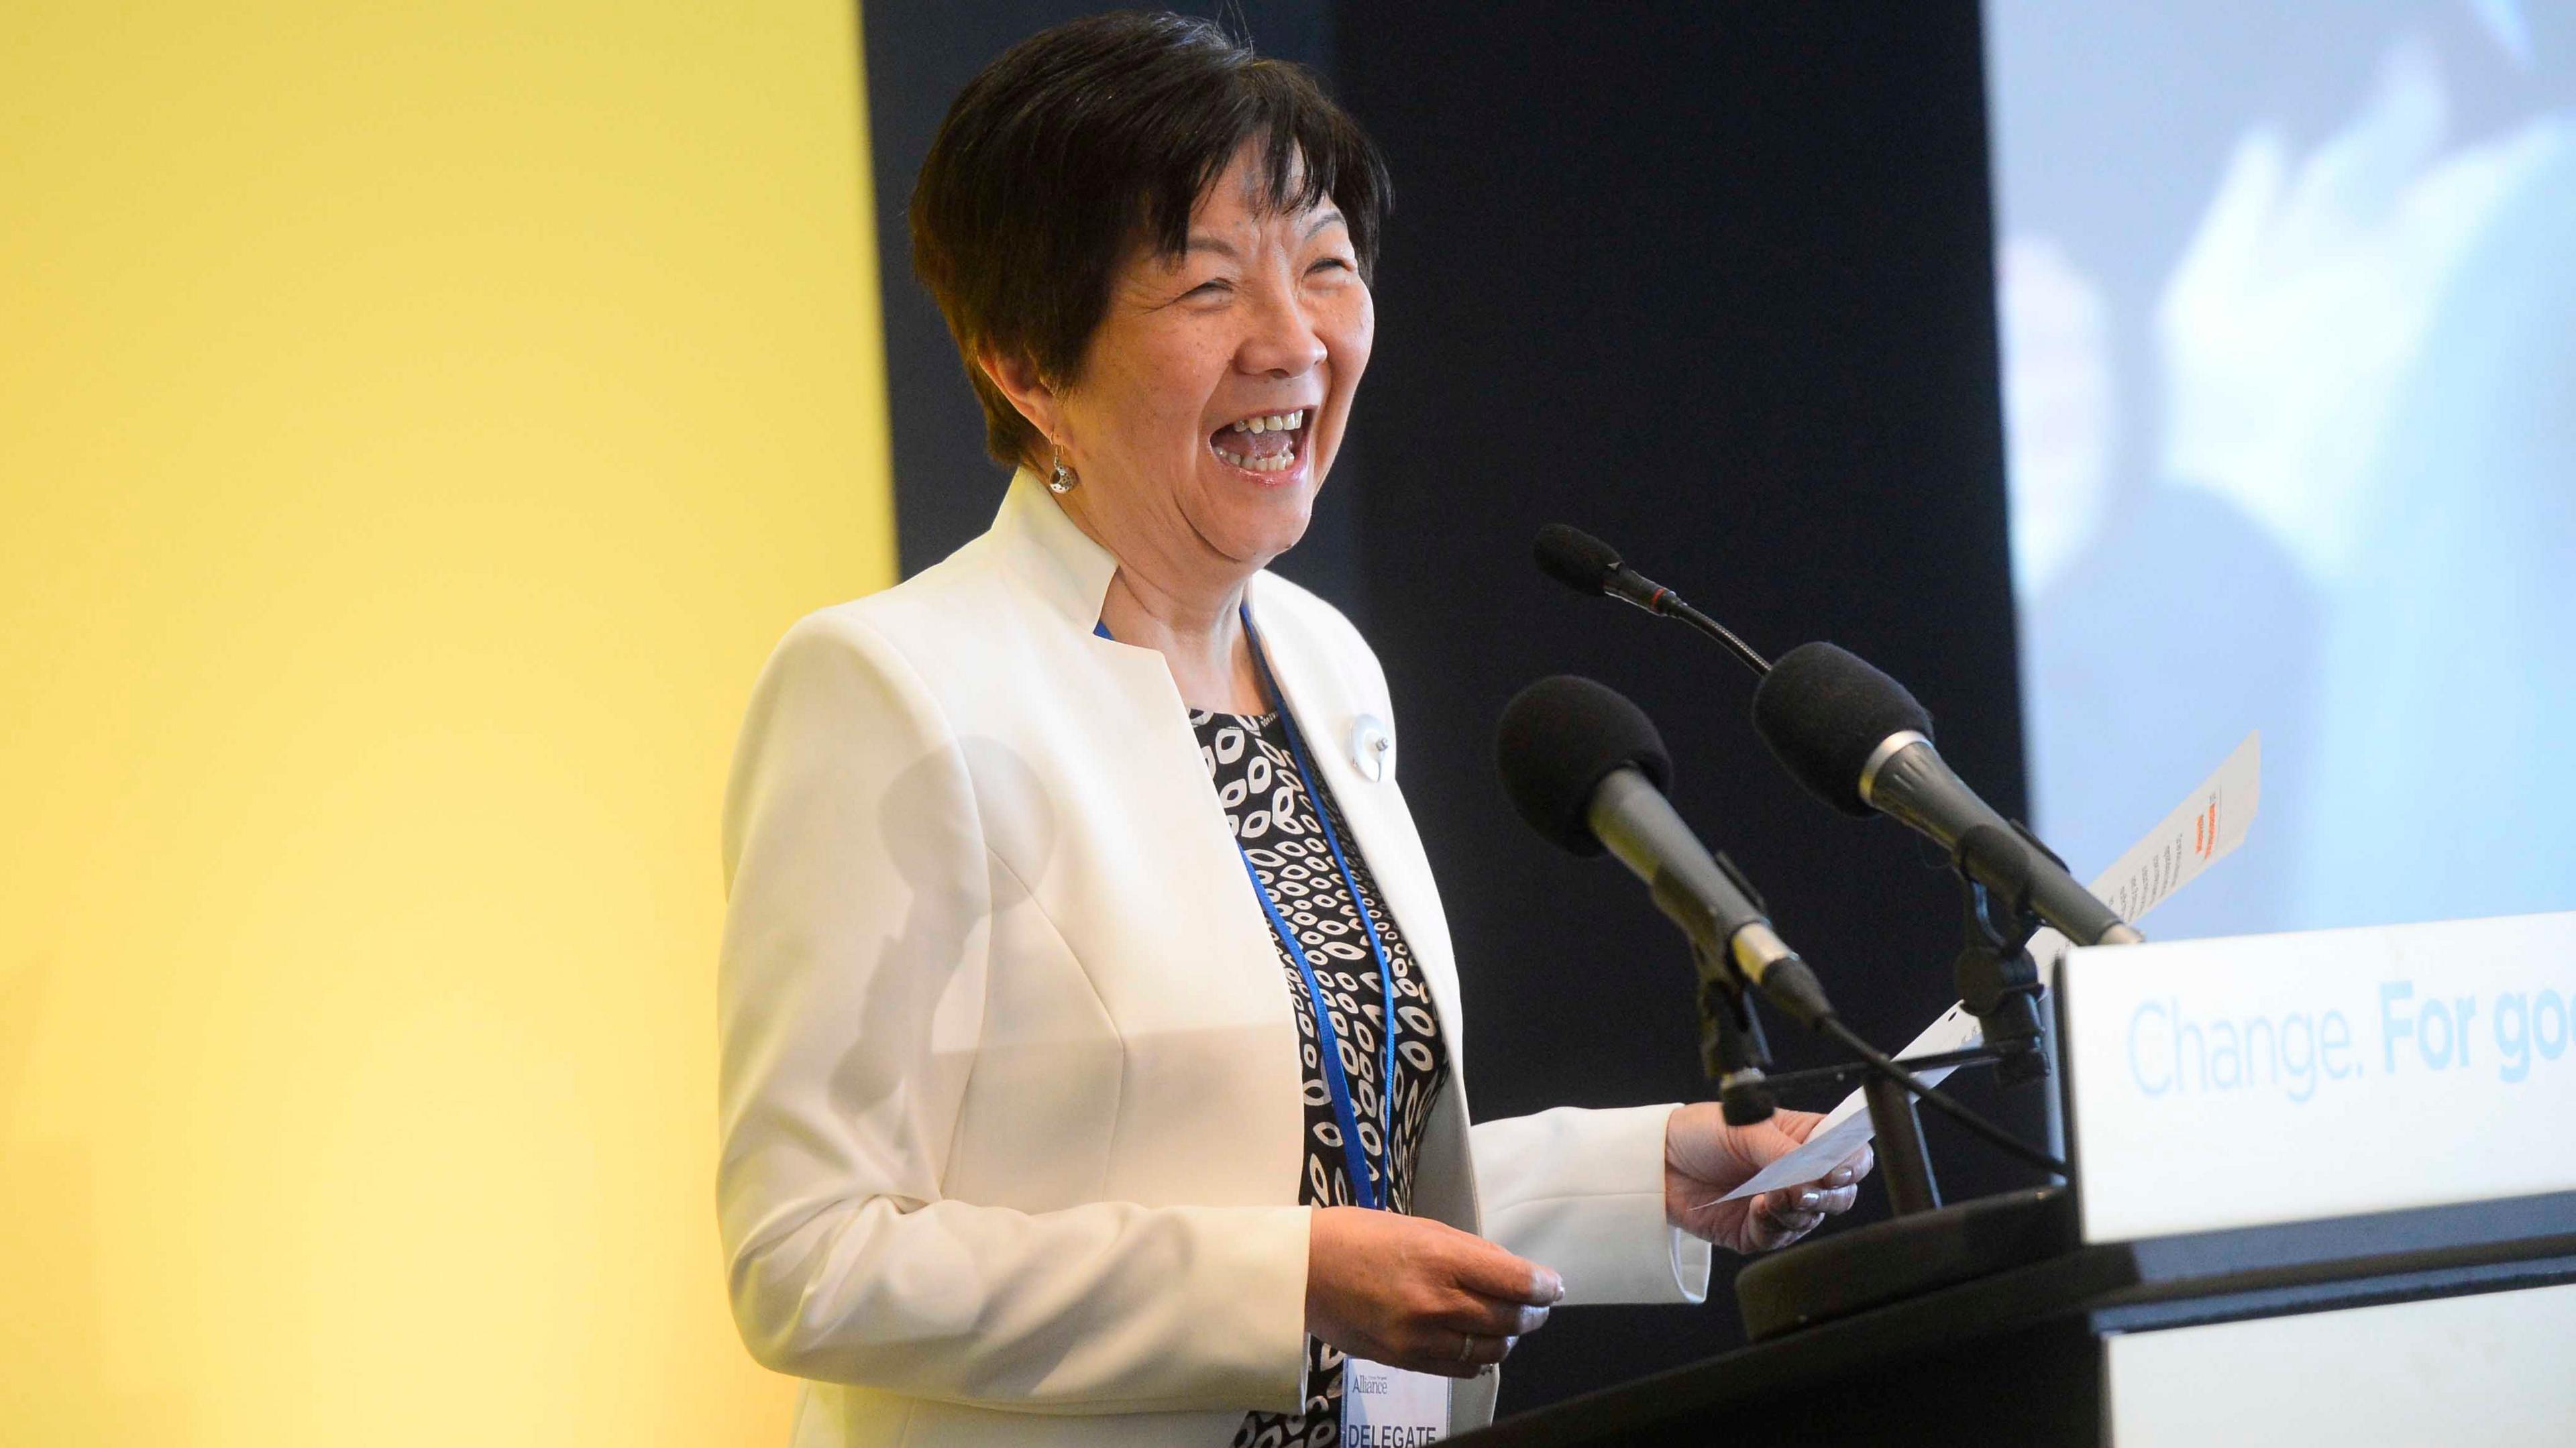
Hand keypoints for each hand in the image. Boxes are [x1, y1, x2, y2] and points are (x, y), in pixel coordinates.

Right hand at [1305, 1206, 1562, 1377]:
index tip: (1553, 1285)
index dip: (1544, 1286)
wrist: (1301, 1270)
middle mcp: (1435, 1301)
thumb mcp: (1419, 1228)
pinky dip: (1479, 1358)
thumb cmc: (1358, 1236)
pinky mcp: (1404, 1360)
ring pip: (1491, 1349)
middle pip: (1510, 1318)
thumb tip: (1511, 1274)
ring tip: (1508, 1324)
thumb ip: (1467, 1253)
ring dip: (1508, 1337)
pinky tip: (1479, 1344)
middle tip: (1537, 1305)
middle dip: (1533, 1313)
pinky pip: (1461, 1368)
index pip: (1516, 1281)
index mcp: (1441, 1257)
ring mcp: (1419, 1337)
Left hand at [1662, 1103, 1871, 1253]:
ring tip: (1770, 1195)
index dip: (1853, 1164)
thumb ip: (1784, 1151)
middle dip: (1828, 1194)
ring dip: (1796, 1209)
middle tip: (1805, 1189)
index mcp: (1803, 1139)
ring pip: (1813, 1219)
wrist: (1657, 1160)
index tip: (1838, 1170)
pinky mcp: (1759, 1231)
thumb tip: (1815, 1173)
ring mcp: (1780, 1204)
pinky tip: (1756, 1209)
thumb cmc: (1699, 1132)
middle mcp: (1798, 1174)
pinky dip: (1773, 1225)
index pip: (1849, 1154)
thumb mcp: (1745, 1128)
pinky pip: (1780, 1238)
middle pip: (1841, 1194)